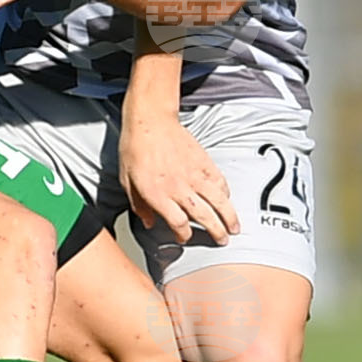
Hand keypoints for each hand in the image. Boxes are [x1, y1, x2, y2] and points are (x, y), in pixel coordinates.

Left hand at [119, 114, 239, 244]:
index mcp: (158, 194)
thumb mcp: (126, 180)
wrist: (150, 121)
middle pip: (205, 217)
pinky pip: (220, 182)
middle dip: (216, 232)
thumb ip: (139, 205)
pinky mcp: (204, 162)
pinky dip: (226, 193)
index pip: (179, 223)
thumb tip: (149, 222)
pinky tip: (227, 200)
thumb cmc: (134, 148)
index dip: (184, 235)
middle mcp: (179, 187)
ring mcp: (195, 175)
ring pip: (219, 201)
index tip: (185, 237)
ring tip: (234, 227)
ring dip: (229, 217)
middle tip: (221, 240)